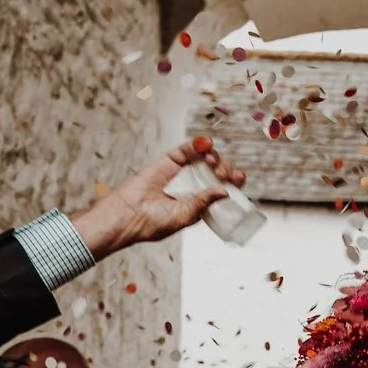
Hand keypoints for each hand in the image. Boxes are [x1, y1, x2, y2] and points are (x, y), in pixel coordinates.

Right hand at [70, 138, 247, 258]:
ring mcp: (182, 173)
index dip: (233, 181)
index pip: (223, 188)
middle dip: (224, 169)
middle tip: (223, 173)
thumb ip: (204, 202)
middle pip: (217, 171)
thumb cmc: (155, 223)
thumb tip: (226, 191)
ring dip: (214, 157)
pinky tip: (205, 144)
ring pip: (204, 159)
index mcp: (201, 202)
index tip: (238, 178)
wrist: (128, 216)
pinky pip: (186, 150)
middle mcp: (193, 186)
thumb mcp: (185, 216)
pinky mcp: (168, 162)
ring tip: (212, 162)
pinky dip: (197, 144)